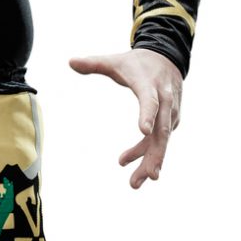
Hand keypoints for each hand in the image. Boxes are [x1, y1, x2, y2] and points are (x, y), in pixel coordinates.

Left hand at [69, 48, 181, 188]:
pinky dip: (145, 153)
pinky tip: (127, 162)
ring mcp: (169, 113)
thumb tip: (70, 61)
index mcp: (149, 85)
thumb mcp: (115, 61)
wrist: (167, 58)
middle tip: (150, 176)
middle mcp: (164, 101)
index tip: (142, 130)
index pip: (150, 101)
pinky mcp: (170, 121)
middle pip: (162, 131)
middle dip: (155, 154)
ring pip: (161, 141)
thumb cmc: (137, 63)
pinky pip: (158, 140)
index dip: (147, 114)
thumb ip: (94, 63)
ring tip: (135, 182)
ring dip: (150, 161)